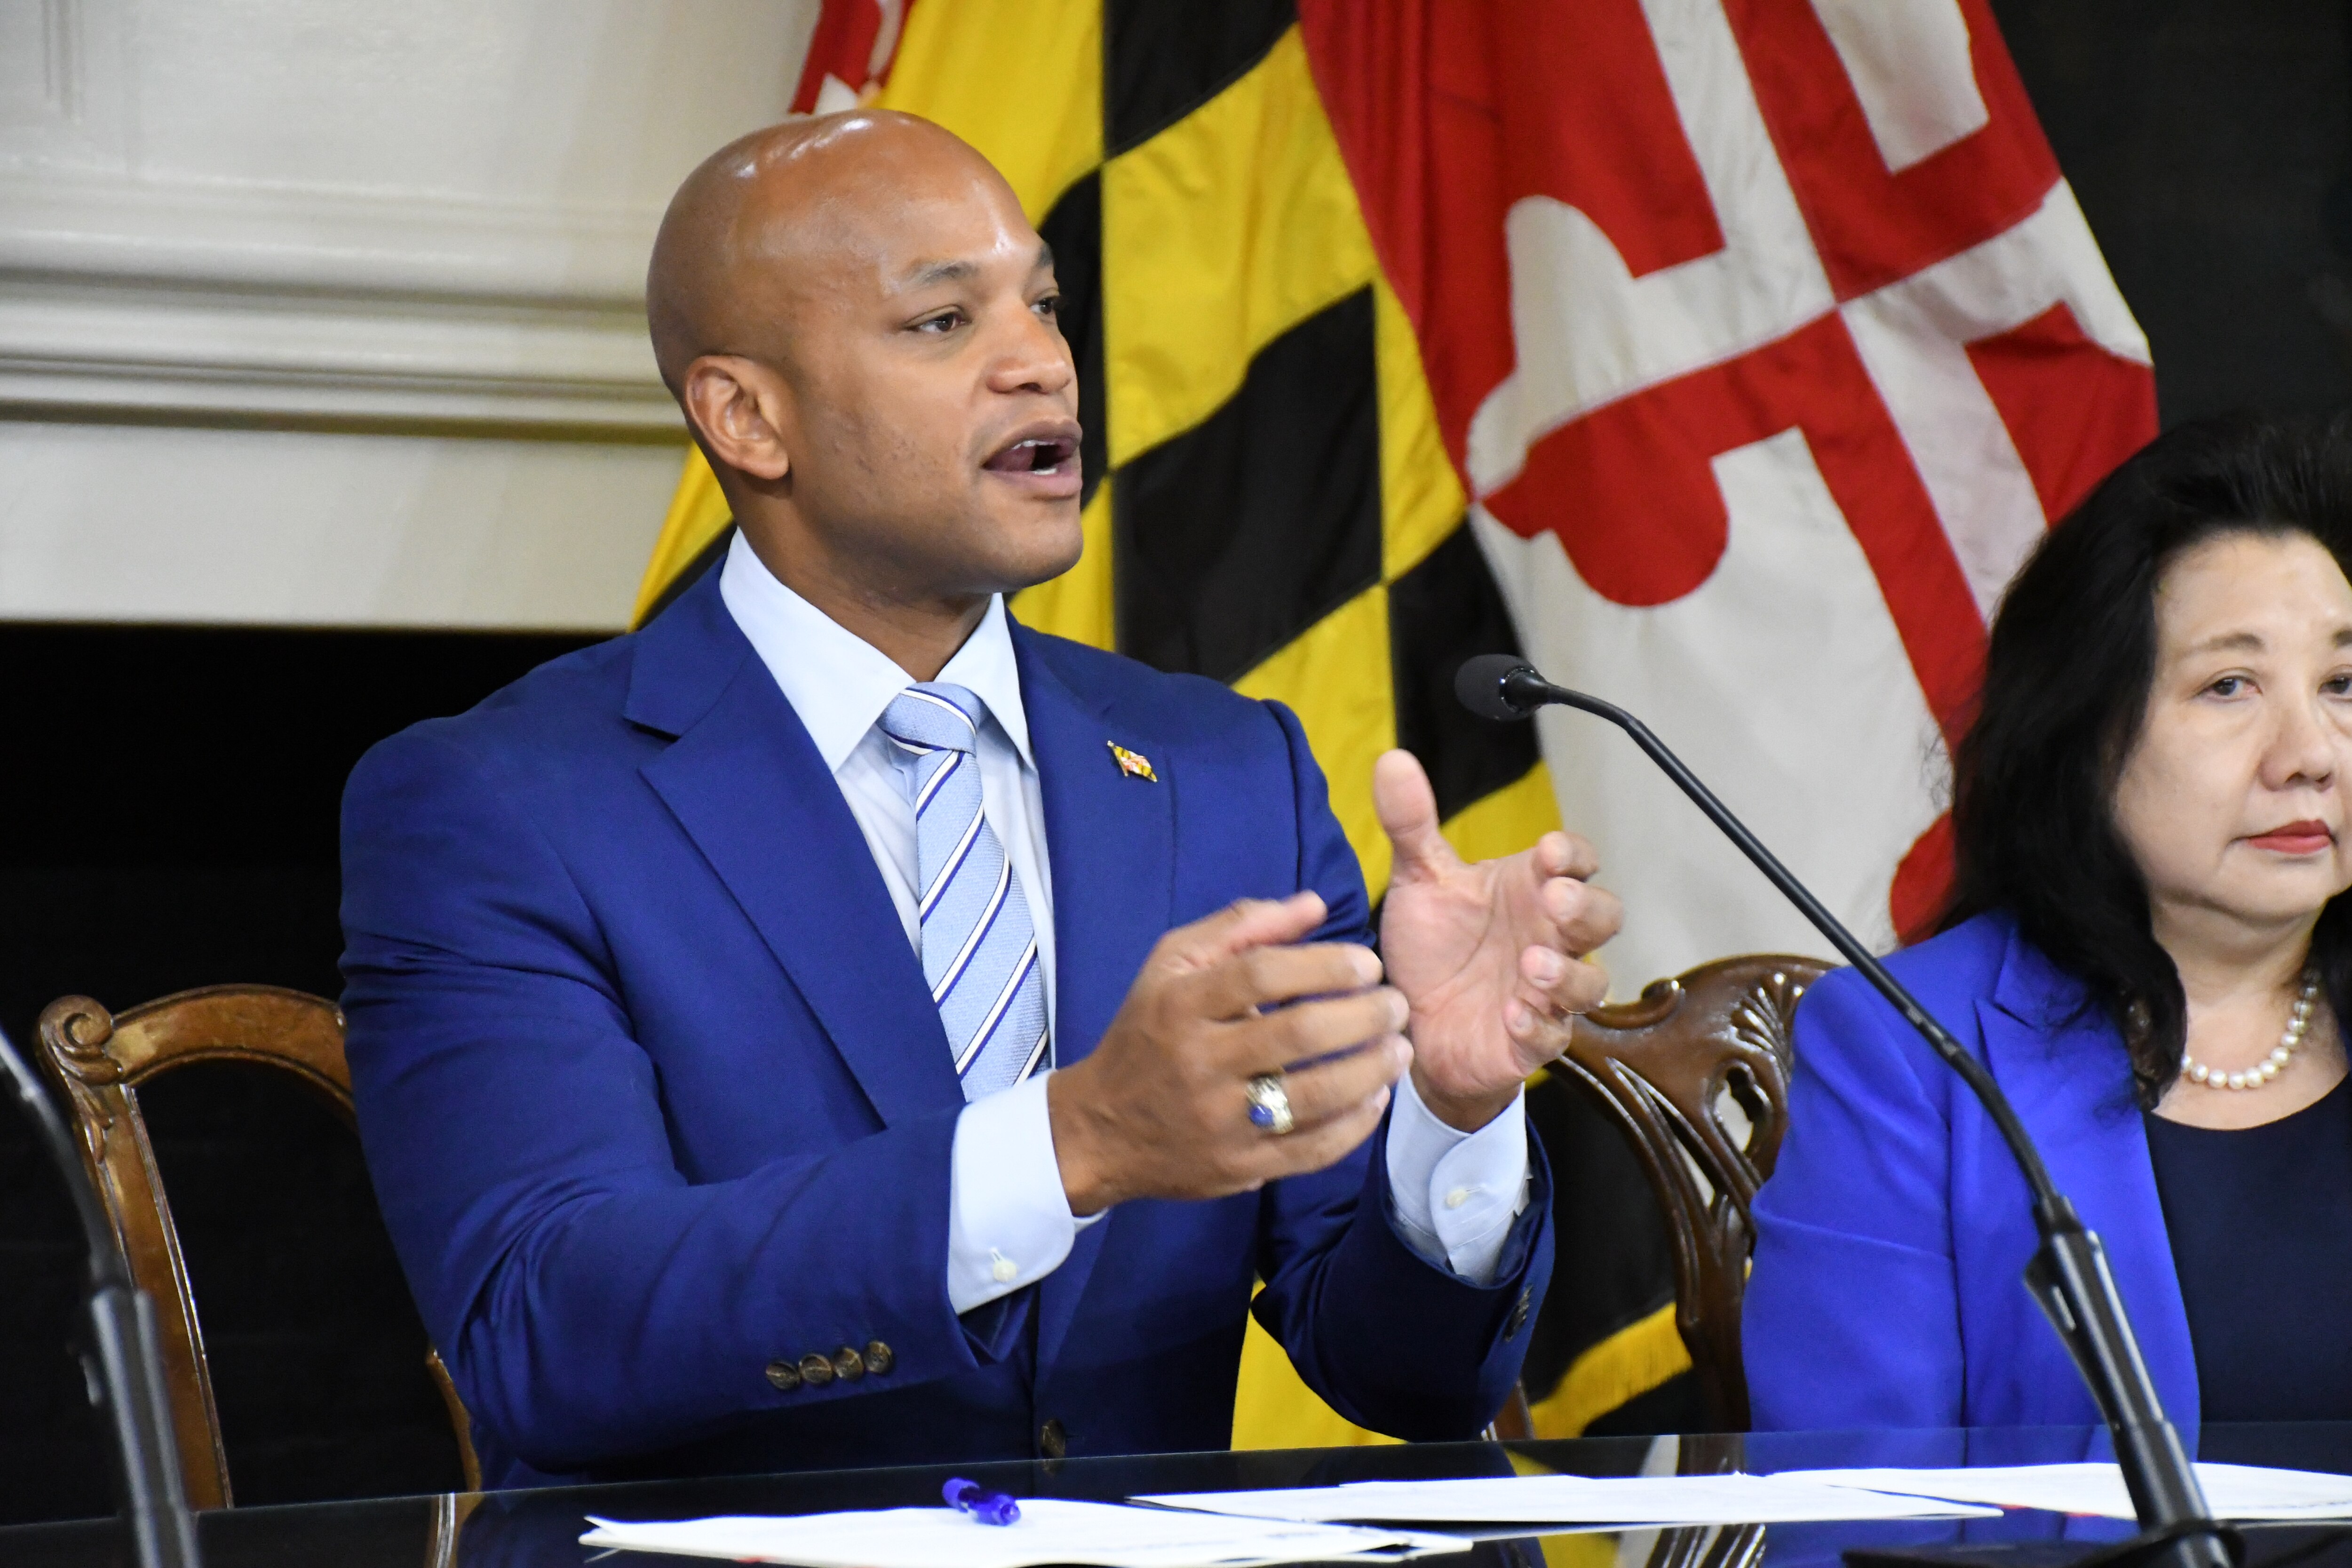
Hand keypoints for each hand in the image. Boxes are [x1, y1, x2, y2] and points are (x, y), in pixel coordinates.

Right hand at [1047, 893, 1410, 1214]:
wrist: (1101, 1129)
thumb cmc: (1150, 1033)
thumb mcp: (1173, 964)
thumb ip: (1243, 926)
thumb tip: (1317, 904)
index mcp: (1181, 1005)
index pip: (1262, 975)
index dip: (1325, 964)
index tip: (1368, 963)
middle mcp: (1199, 1063)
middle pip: (1297, 1035)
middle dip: (1363, 1016)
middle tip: (1397, 1005)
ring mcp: (1219, 1121)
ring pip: (1313, 1097)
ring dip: (1370, 1070)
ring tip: (1400, 1050)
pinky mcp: (1238, 1168)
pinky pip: (1311, 1150)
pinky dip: (1355, 1125)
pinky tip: (1376, 1098)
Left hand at [1374, 750, 1619, 1131]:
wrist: (1407, 1021)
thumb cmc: (1431, 947)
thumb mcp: (1418, 881)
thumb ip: (1411, 824)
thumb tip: (1392, 760)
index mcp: (1529, 891)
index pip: (1576, 862)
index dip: (1573, 855)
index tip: (1548, 851)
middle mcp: (1549, 939)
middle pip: (1602, 917)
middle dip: (1586, 906)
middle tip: (1554, 897)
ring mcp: (1545, 993)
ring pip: (1590, 983)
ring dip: (1567, 973)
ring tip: (1531, 962)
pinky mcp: (1529, 1041)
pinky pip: (1550, 1037)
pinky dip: (1536, 1027)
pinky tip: (1511, 1014)